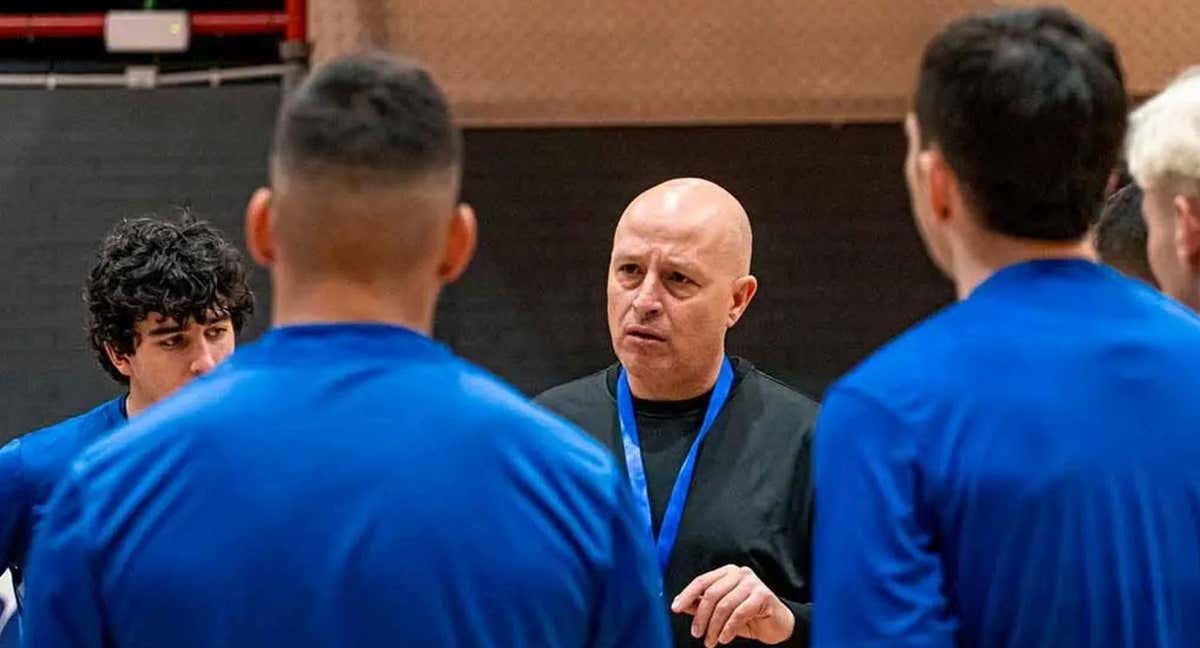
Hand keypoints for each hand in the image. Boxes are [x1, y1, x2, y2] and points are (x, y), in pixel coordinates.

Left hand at [670, 565, 794, 646]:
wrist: (777, 624)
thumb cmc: (748, 615)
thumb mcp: (721, 611)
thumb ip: (702, 605)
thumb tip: (682, 604)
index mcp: (727, 572)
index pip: (702, 581)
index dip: (687, 595)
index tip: (676, 608)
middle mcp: (739, 573)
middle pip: (712, 594)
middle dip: (701, 617)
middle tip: (697, 634)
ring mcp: (752, 583)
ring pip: (724, 605)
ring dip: (714, 627)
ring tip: (710, 641)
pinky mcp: (763, 595)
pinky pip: (739, 613)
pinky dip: (728, 629)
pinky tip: (724, 638)